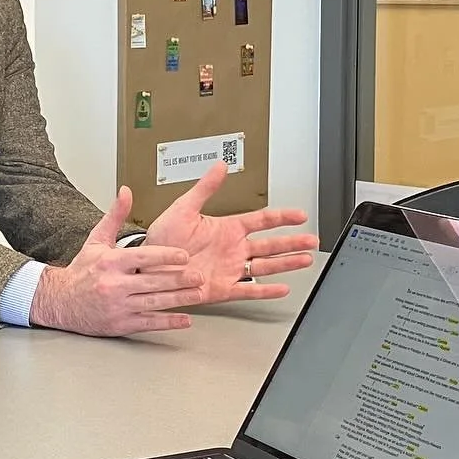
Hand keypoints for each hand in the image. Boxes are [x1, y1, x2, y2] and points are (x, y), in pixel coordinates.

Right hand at [30, 187, 202, 335]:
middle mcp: (114, 285)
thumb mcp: (96, 240)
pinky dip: (168, 322)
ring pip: (154, 302)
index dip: (165, 256)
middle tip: (199, 275)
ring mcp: (118, 306)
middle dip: (179, 279)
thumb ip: (115, 216)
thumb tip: (126, 191)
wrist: (59, 302)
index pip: (142, 257)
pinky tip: (184, 319)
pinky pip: (149, 323)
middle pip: (153, 281)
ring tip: (199, 294)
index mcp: (110, 262)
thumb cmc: (81, 271)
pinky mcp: (121, 324)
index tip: (184, 255)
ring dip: (179, 299)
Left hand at [143, 162, 317, 304]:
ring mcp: (229, 269)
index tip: (299, 215)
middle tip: (312, 240)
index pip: (260, 220)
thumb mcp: (182, 209)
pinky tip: (281, 289)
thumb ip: (204, 188)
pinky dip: (265, 291)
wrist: (147, 266)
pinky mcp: (222, 289)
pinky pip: (248, 290)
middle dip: (292, 242)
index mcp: (226, 228)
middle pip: (270, 244)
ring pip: (265, 267)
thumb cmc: (161, 238)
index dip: (281, 217)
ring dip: (286, 264)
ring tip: (305, 261)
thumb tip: (220, 167)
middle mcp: (231, 249)